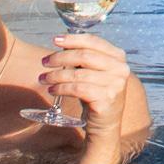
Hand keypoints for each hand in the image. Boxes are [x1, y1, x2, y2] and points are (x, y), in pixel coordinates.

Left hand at [39, 36, 138, 163]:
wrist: (105, 123)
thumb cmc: (96, 94)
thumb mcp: (94, 72)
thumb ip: (84, 58)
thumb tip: (62, 44)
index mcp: (118, 57)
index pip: (94, 41)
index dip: (73, 39)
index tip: (55, 39)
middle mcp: (120, 69)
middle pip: (84, 56)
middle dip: (60, 57)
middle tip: (44, 62)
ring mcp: (114, 85)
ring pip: (78, 74)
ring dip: (56, 75)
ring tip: (44, 78)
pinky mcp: (105, 100)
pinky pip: (77, 89)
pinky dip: (61, 88)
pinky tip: (52, 90)